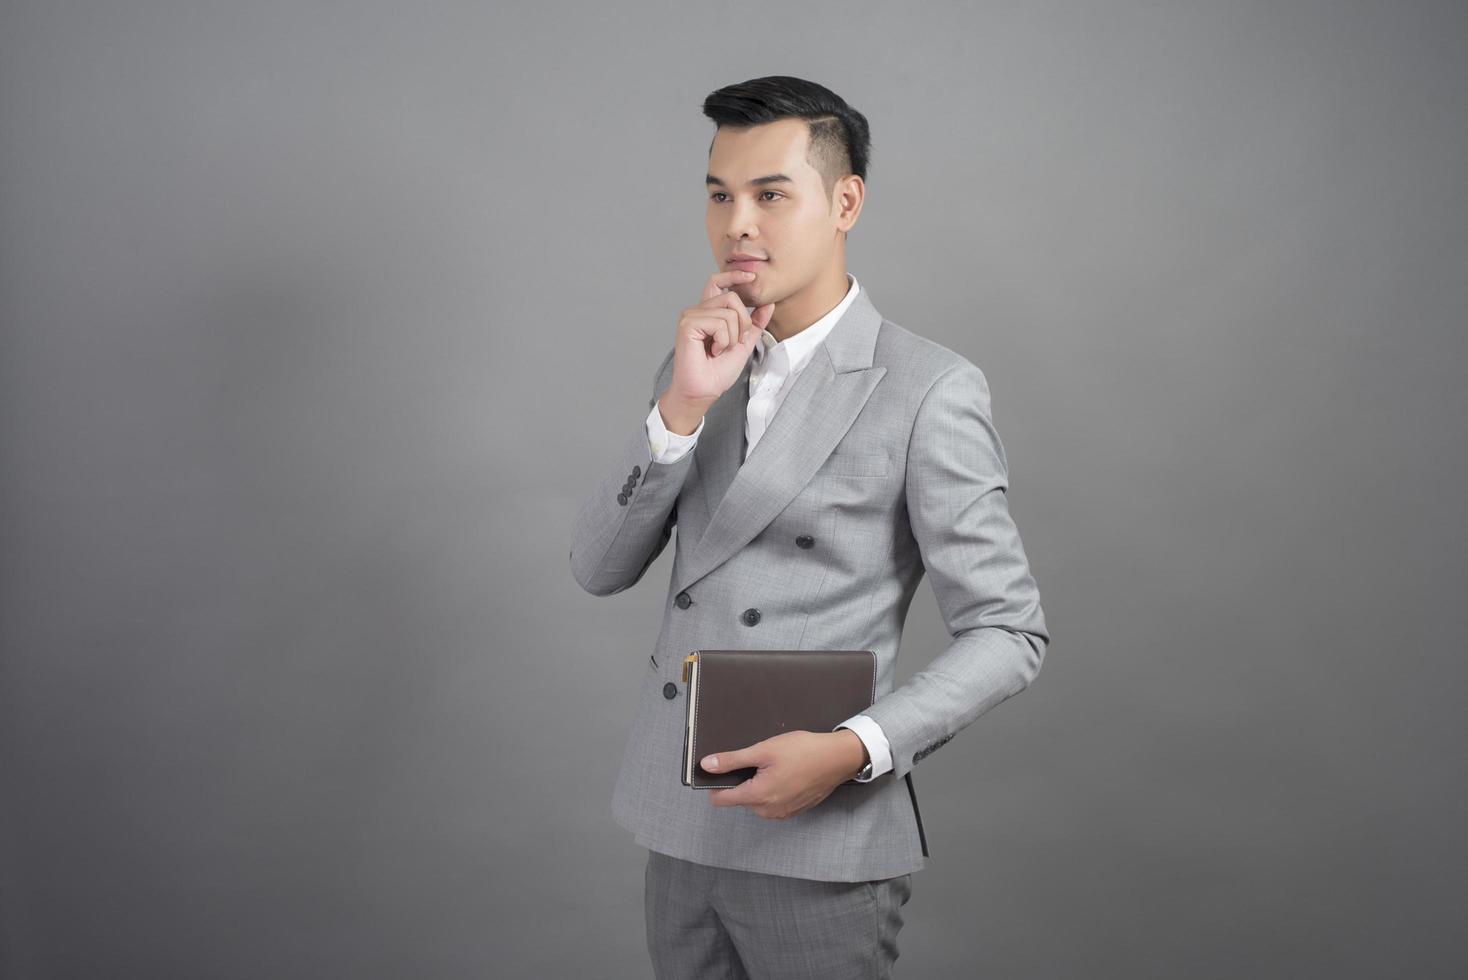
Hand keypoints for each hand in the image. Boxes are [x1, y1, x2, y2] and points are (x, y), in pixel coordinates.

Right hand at [659, 271, 775, 428]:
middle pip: (732, 297)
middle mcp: (698, 310)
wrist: (704, 391)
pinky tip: (712, 350)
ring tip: (719, 350)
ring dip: (732, 337)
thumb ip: (754, 324)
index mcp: (709, 312)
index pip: (718, 282)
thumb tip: (768, 303)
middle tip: (732, 343)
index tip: (751, 276)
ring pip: (729, 312)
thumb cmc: (717, 372)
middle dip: (742, 323)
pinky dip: (723, 339)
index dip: (734, 275)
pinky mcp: (687, 324)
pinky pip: (719, 322)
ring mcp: (691, 316)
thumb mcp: (744, 344)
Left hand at [703, 730, 867, 819]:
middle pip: (740, 798)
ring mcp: (782, 813)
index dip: (716, 784)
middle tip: (761, 760)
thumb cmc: (803, 751)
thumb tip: (707, 765)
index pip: (721, 800)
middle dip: (744, 780)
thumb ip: (732, 760)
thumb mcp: (763, 750)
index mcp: (758, 796)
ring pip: (757, 800)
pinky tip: (787, 773)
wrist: (837, 758)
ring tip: (777, 765)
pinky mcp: (793, 810)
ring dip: (760, 784)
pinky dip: (774, 789)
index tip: (723, 769)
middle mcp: (768, 811)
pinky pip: (773, 802)